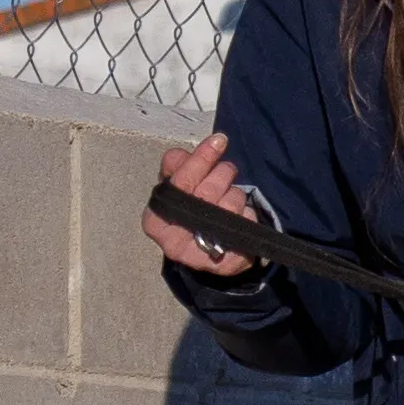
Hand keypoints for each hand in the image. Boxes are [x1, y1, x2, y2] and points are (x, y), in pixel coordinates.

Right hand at [144, 134, 259, 275]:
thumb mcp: (178, 189)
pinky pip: (246, 223)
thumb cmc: (189, 215)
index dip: (201, 159)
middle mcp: (173, 241)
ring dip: (235, 193)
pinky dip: (247, 213)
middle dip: (222, 174)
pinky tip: (240, 216)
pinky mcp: (227, 264)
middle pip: (208, 192)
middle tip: (227, 170)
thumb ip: (178, 168)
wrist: (204, 255)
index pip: (180, 182)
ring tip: (229, 197)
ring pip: (231, 205)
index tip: (220, 140)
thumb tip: (179, 155)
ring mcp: (200, 255)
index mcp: (155, 219)